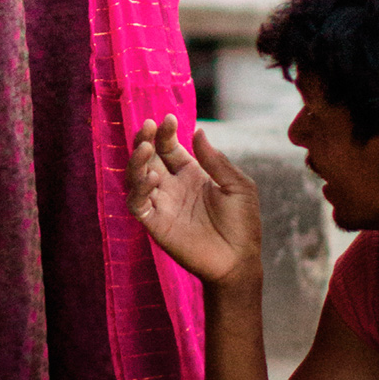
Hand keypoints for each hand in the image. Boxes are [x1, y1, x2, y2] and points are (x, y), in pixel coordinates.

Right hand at [127, 116, 261, 283]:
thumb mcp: (237, 185)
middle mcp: (171, 186)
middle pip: (148, 157)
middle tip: (147, 126)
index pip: (169, 147)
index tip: (168, 119)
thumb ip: (216, 161)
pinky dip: (139, 189)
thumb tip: (198, 131)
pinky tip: (152, 178)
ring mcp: (162, 204)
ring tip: (145, 147)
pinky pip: (137, 203)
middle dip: (144, 139)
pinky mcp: (155, 224)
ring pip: (135, 177)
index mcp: (190, 173)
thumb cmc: (242, 223)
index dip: (165, 133)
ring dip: (136, 160)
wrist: (239, 260)